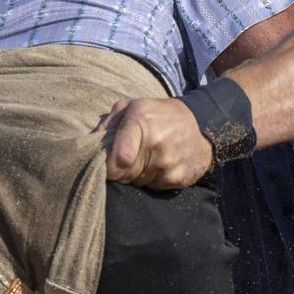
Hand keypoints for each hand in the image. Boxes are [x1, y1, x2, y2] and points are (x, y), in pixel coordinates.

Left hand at [97, 98, 212, 188]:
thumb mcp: (133, 106)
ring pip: (137, 183)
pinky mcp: (178, 179)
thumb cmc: (160, 115)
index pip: (118, 159)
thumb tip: (90, 145)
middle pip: (124, 175)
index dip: (107, 167)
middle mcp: (156, 144)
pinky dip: (151, 180)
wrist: (202, 124)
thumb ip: (109, 123)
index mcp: (141, 121)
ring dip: (136, 176)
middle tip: (127, 159)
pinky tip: (159, 165)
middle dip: (121, 170)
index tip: (107, 165)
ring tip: (146, 159)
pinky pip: (153, 187)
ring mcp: (168, 164)